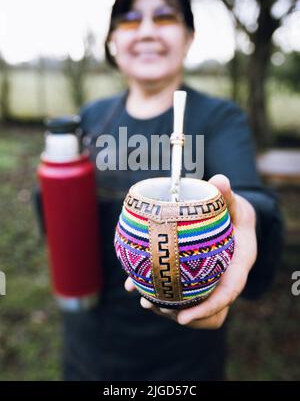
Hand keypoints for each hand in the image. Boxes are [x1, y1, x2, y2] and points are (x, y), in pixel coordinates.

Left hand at [124, 174, 256, 328]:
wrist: (234, 221)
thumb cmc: (234, 212)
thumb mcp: (234, 203)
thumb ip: (226, 195)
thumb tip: (219, 180)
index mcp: (238, 264)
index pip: (227, 292)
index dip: (207, 308)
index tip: (183, 319)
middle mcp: (224, 277)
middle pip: (207, 309)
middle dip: (182, 313)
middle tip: (154, 306)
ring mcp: (208, 279)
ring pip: (191, 303)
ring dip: (167, 306)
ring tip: (143, 300)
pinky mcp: (194, 277)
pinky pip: (178, 291)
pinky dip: (157, 288)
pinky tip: (133, 284)